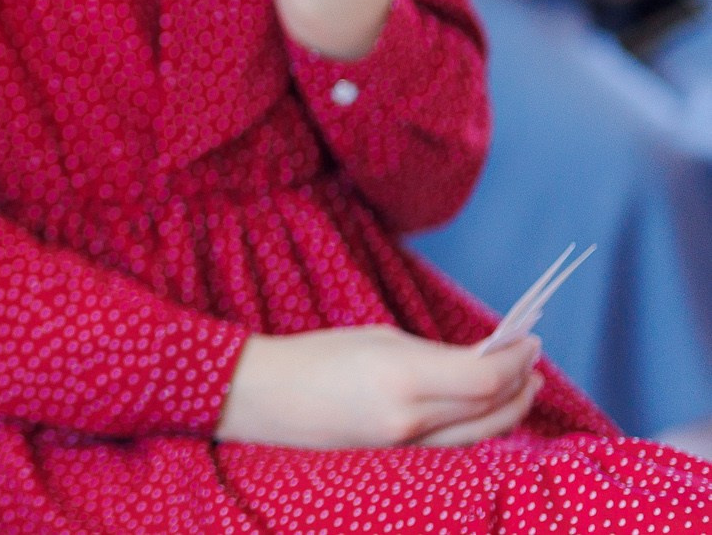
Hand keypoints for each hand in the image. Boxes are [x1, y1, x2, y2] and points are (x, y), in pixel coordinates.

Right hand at [216, 326, 542, 448]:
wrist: (263, 398)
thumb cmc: (315, 355)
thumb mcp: (377, 339)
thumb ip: (432, 354)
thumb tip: (478, 362)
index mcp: (402, 378)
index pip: (486, 378)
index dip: (517, 360)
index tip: (530, 339)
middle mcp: (411, 418)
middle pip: (491, 409)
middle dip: (521, 383)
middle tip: (532, 360)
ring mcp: (406, 445)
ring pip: (481, 434)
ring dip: (509, 409)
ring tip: (523, 386)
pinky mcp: (400, 457)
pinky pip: (455, 443)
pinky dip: (480, 423)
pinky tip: (486, 408)